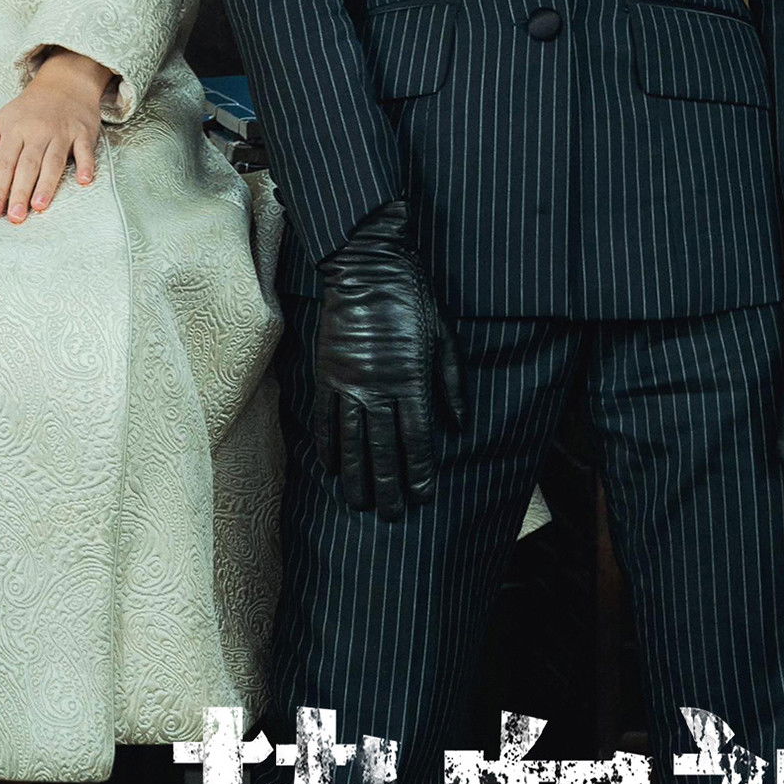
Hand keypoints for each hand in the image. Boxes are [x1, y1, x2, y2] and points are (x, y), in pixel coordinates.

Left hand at [0, 50, 111, 220]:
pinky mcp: (83, 133)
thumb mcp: (0, 121)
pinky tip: (83, 181)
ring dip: (47, 184)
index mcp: (15, 130)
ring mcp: (62, 132)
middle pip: (28, 165)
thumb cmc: (29, 108)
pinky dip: (85, 164)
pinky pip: (85, 150)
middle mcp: (37, 132)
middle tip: (15, 217)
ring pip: (53, 161)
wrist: (65, 82)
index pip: (5, 163)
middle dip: (20, 191)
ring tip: (39, 206)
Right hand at [307, 198, 459, 518]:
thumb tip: (458, 424)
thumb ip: (451, 383)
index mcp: (413, 379)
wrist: (365, 266)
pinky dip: (327, 445)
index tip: (423, 497)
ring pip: (352, 441)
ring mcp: (348, 381)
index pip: (418, 437)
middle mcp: (379, 387)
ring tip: (357, 505)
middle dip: (389, 486)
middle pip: (384, 448)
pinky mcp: (326, 372)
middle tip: (391, 517)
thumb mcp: (444, 336)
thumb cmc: (411, 297)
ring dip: (355, 476)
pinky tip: (329, 468)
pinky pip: (326, 418)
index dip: (421, 471)